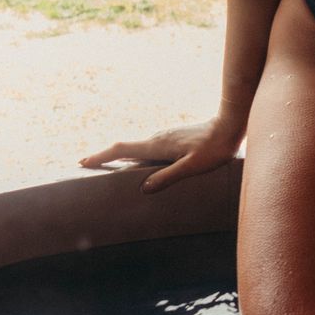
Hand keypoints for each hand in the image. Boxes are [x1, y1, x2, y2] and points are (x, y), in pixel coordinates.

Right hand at [80, 117, 242, 194]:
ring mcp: (165, 137)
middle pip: (125, 148)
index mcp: (157, 145)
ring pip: (137, 148)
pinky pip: (148, 148)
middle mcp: (157, 139)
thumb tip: (144, 188)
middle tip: (86, 165)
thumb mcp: (192, 166)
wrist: (230, 125)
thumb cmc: (214, 148)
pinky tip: (139, 164)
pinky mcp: (173, 138)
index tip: (83, 161)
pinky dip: (136, 155)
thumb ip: (168, 177)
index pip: (122, 150)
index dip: (102, 156)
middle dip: (105, 156)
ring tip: (107, 167)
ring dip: (120, 156)